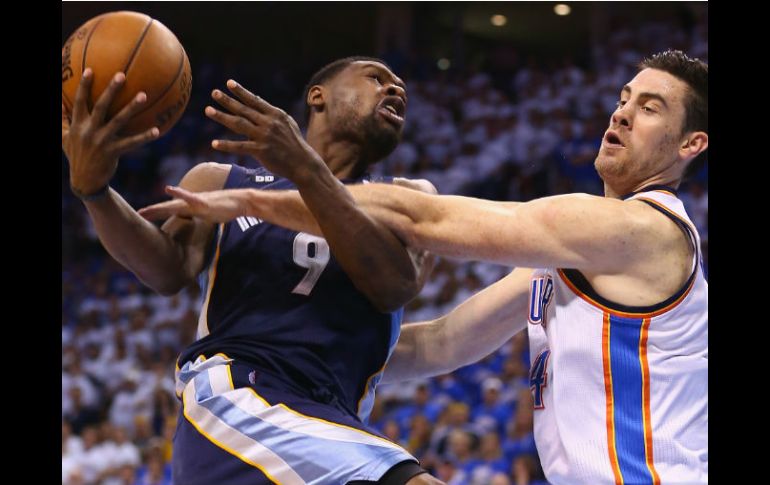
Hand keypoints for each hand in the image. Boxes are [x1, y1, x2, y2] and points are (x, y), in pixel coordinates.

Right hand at [62, 69, 159, 194]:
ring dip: (132, 107)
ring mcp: (102, 141)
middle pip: (101, 106)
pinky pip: (132, 143)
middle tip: (122, 75)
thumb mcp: (64, 138)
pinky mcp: (113, 152)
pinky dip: (145, 137)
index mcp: (77, 125)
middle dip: (111, 90)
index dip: (84, 86)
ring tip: (143, 95)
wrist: (84, 181)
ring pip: (119, 121)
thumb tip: (59, 104)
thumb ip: (62, 120)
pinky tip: (157, 130)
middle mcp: (89, 130)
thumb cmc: (76, 155)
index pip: (79, 101)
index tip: (90, 70)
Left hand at [138, 185, 249, 222]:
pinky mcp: (205, 202)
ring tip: (145, 211)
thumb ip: (199, 214)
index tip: (143, 216)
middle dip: (153, 211)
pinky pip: (190, 198)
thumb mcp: (209, 214)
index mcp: (191, 207)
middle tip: (137, 214)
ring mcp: (197, 201)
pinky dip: (179, 194)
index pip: (171, 210)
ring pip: (174, 205)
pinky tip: (169, 189)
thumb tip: (193, 219)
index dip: (157, 212)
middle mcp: (190, 202)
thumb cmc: (227, 207)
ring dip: (159, 207)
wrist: (241, 200)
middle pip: (168, 207)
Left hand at [205, 80, 324, 181]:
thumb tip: (258, 102)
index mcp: (275, 114)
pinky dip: (226, 145)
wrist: (303, 163)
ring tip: (208, 110)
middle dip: (228, 100)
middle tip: (214, 93)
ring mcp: (264, 136)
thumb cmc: (294, 143)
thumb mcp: (287, 123)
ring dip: (222, 116)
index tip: (229, 83)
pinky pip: (240, 146)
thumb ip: (272, 114)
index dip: (241, 92)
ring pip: (239, 124)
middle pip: (244, 109)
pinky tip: (214, 143)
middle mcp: (269, 123)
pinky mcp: (261, 151)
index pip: (255, 100)